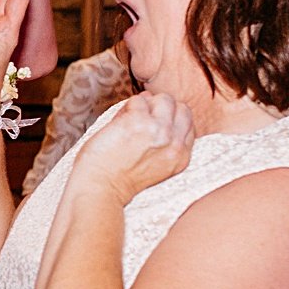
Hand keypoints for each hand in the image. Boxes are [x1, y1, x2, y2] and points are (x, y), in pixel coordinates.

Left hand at [68, 91, 194, 204]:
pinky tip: (117, 125)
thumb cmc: (119, 179)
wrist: (101, 189)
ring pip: (163, 99)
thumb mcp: (155, 165)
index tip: (153, 124)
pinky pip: (138, 100)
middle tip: (142, 120)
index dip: (169, 119)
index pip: (188, 123)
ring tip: (129, 122)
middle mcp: (174, 143)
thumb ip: (161, 138)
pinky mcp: (139, 121)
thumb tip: (151, 100)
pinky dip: (126, 108)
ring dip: (145, 105)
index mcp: (181, 156)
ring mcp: (159, 130)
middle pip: (181, 108)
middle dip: (162, 108)